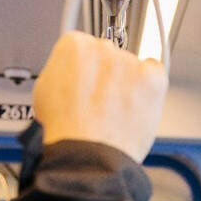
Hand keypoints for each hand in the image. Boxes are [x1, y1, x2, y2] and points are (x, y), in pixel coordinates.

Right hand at [33, 31, 167, 162]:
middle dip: (107, 76)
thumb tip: (70, 70)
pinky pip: (155, 73)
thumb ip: (62, 71)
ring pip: (132, 67)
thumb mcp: (44, 90)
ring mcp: (129, 61)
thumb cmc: (66, 130)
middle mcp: (103, 47)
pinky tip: (135, 106)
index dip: (84, 70)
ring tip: (116, 112)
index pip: (83, 46)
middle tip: (101, 103)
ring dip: (128, 84)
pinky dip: (150, 88)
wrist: (88, 154)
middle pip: (109, 55)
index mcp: (74, 45)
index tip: (85, 84)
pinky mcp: (152, 77)